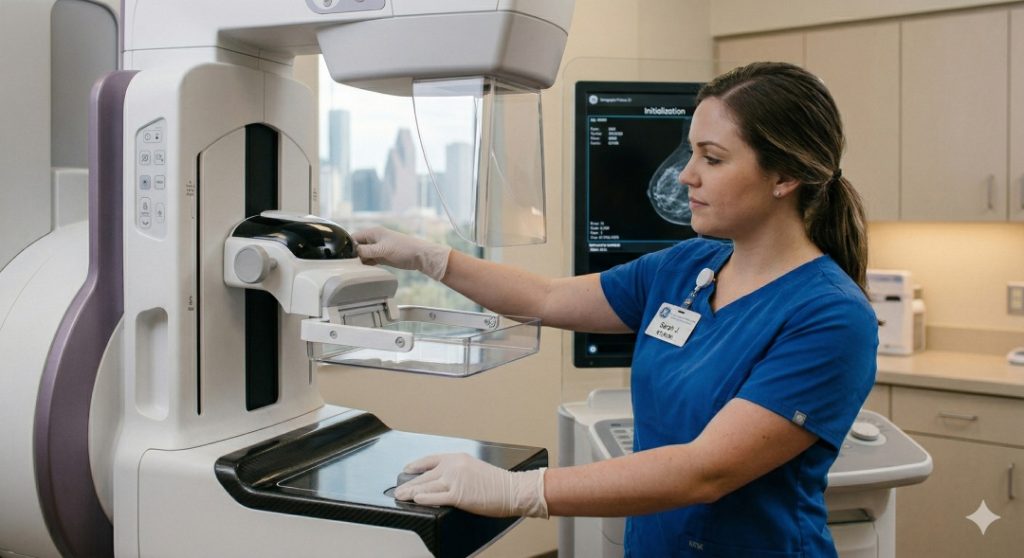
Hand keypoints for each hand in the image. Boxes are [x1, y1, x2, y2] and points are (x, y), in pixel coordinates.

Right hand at [352, 227, 451, 280]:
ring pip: (363, 254)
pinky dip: (366, 265)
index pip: (354, 237)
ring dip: (359, 261)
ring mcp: (378, 248)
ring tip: (354, 270)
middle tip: (347, 265)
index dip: (347, 246)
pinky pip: (370, 260)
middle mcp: (374, 239)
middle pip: (357, 246)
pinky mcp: (382, 256)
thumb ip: (366, 251)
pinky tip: (363, 271)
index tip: (342, 256)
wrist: (420, 256)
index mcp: (373, 232)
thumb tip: (353, 252)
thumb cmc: (403, 248)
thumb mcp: (382, 250)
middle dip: (352, 255)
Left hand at [393, 453, 547, 517]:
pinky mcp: (458, 495)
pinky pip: (436, 497)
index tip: (407, 469)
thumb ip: (458, 472)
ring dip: (411, 492)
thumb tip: (443, 481)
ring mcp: (455, 480)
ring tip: (401, 496)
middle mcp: (454, 466)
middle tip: (398, 489)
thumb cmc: (499, 483)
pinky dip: (424, 499)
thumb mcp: (475, 469)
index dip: (416, 465)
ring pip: (426, 486)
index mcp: (458, 458)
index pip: (431, 459)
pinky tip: (416, 499)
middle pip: (425, 475)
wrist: (513, 490)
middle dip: (409, 483)